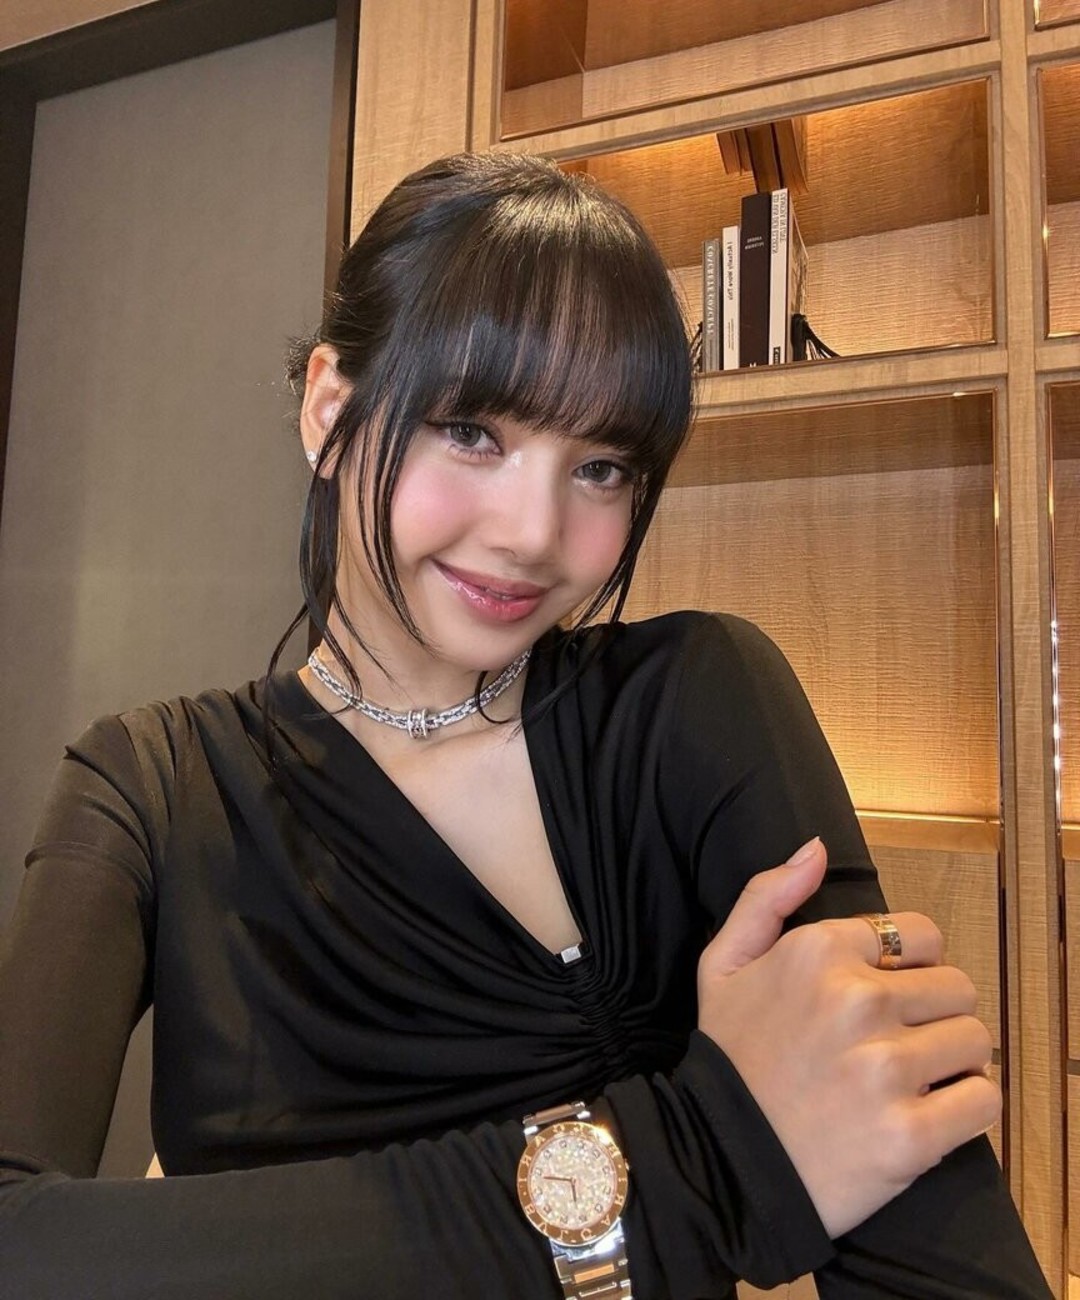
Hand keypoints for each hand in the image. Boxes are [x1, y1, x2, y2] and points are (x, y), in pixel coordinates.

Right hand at [696, 838, 999, 1238]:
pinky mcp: (910, 1134)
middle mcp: (857, 1000)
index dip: (909, 967)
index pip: (922, 936)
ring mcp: (886, 1068)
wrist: (718, 1164)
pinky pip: (984, 1100)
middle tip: (897, 1045)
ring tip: (912, 1082)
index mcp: (818, 952)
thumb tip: (816, 848)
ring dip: (953, 1061)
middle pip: (957, 987)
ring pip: (975, 1040)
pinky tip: (929, 1115)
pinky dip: (967, 1109)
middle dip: (933, 1014)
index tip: (884, 1000)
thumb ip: (766, 896)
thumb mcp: (722, 964)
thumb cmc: (728, 1059)